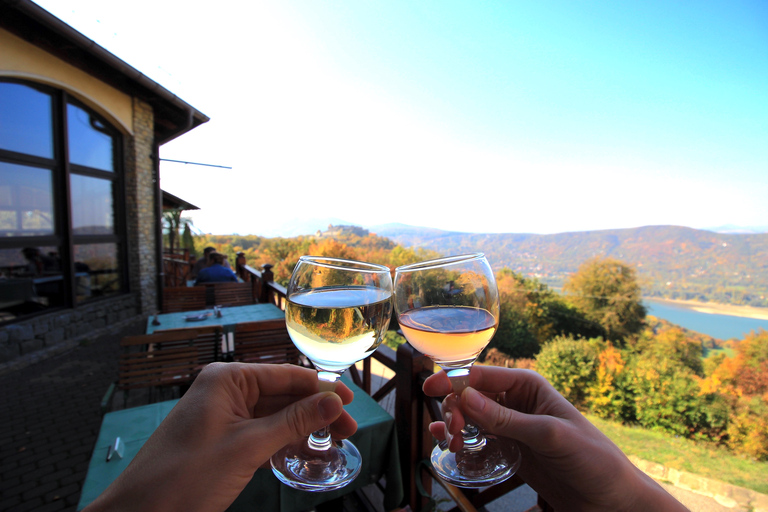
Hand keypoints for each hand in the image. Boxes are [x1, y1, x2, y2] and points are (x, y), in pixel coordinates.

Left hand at [86, 363, 356, 511]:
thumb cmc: (186, 476)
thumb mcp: (248, 446)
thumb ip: (294, 421)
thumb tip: (334, 401)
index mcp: (228, 379)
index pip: (286, 375)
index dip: (322, 388)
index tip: (352, 402)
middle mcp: (226, 390)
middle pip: (284, 395)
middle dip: (317, 411)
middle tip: (348, 430)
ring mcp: (223, 416)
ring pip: (275, 415)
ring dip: (304, 428)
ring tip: (335, 442)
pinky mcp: (222, 439)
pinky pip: (261, 432)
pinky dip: (284, 441)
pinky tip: (305, 450)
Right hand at [424, 366, 686, 511]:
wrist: (611, 499)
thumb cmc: (592, 459)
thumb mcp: (549, 436)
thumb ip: (507, 419)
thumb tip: (465, 396)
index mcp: (528, 386)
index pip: (482, 375)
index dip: (453, 379)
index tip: (428, 389)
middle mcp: (516, 401)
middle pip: (469, 396)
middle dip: (454, 409)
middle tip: (454, 433)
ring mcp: (511, 426)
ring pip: (469, 417)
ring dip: (454, 426)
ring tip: (451, 443)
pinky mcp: (509, 449)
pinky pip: (477, 439)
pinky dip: (462, 442)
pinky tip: (456, 450)